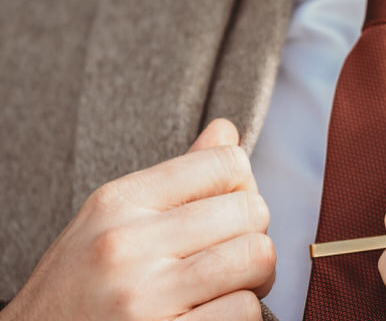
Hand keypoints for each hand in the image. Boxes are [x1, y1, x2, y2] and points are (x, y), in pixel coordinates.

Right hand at [1, 119, 274, 320]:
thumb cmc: (79, 288)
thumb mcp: (109, 221)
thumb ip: (175, 178)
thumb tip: (226, 131)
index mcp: (117, 203)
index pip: (225, 163)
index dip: (243, 188)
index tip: (227, 215)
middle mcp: (127, 245)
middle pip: (250, 211)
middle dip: (254, 235)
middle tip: (232, 259)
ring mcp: (142, 297)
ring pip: (256, 257)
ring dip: (256, 277)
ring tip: (228, 288)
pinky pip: (243, 311)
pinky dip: (242, 314)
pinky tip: (211, 316)